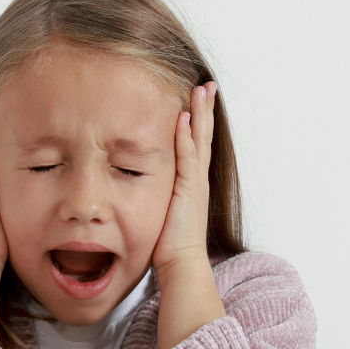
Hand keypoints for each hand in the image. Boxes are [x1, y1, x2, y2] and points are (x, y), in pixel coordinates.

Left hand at [153, 82, 216, 272]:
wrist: (181, 264)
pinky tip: (183, 118)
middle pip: (203, 136)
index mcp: (191, 183)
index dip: (197, 121)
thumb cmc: (169, 245)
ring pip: (200, 140)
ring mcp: (195, 183)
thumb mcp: (162, 211)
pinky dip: (186, 137)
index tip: (197, 99)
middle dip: (205, 109)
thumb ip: (158, 194)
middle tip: (207, 85)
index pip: (196, 144)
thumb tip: (141, 187)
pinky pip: (187, 157)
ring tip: (202, 90)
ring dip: (201, 114)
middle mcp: (197, 179)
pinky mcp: (188, 190)